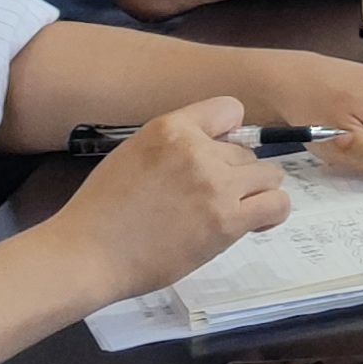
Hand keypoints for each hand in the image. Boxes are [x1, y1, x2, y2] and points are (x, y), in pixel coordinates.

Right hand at [55, 98, 291, 297]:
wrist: (86, 254)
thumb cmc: (102, 211)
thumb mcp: (134, 154)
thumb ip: (176, 145)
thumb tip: (218, 145)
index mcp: (170, 127)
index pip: (230, 109)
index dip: (228, 134)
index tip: (217, 157)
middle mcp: (197, 150)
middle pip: (247, 151)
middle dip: (234, 173)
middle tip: (209, 200)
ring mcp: (214, 185)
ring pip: (269, 174)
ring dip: (255, 192)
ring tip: (232, 211)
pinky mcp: (226, 221)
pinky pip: (276, 204)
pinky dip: (271, 213)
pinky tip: (253, 224)